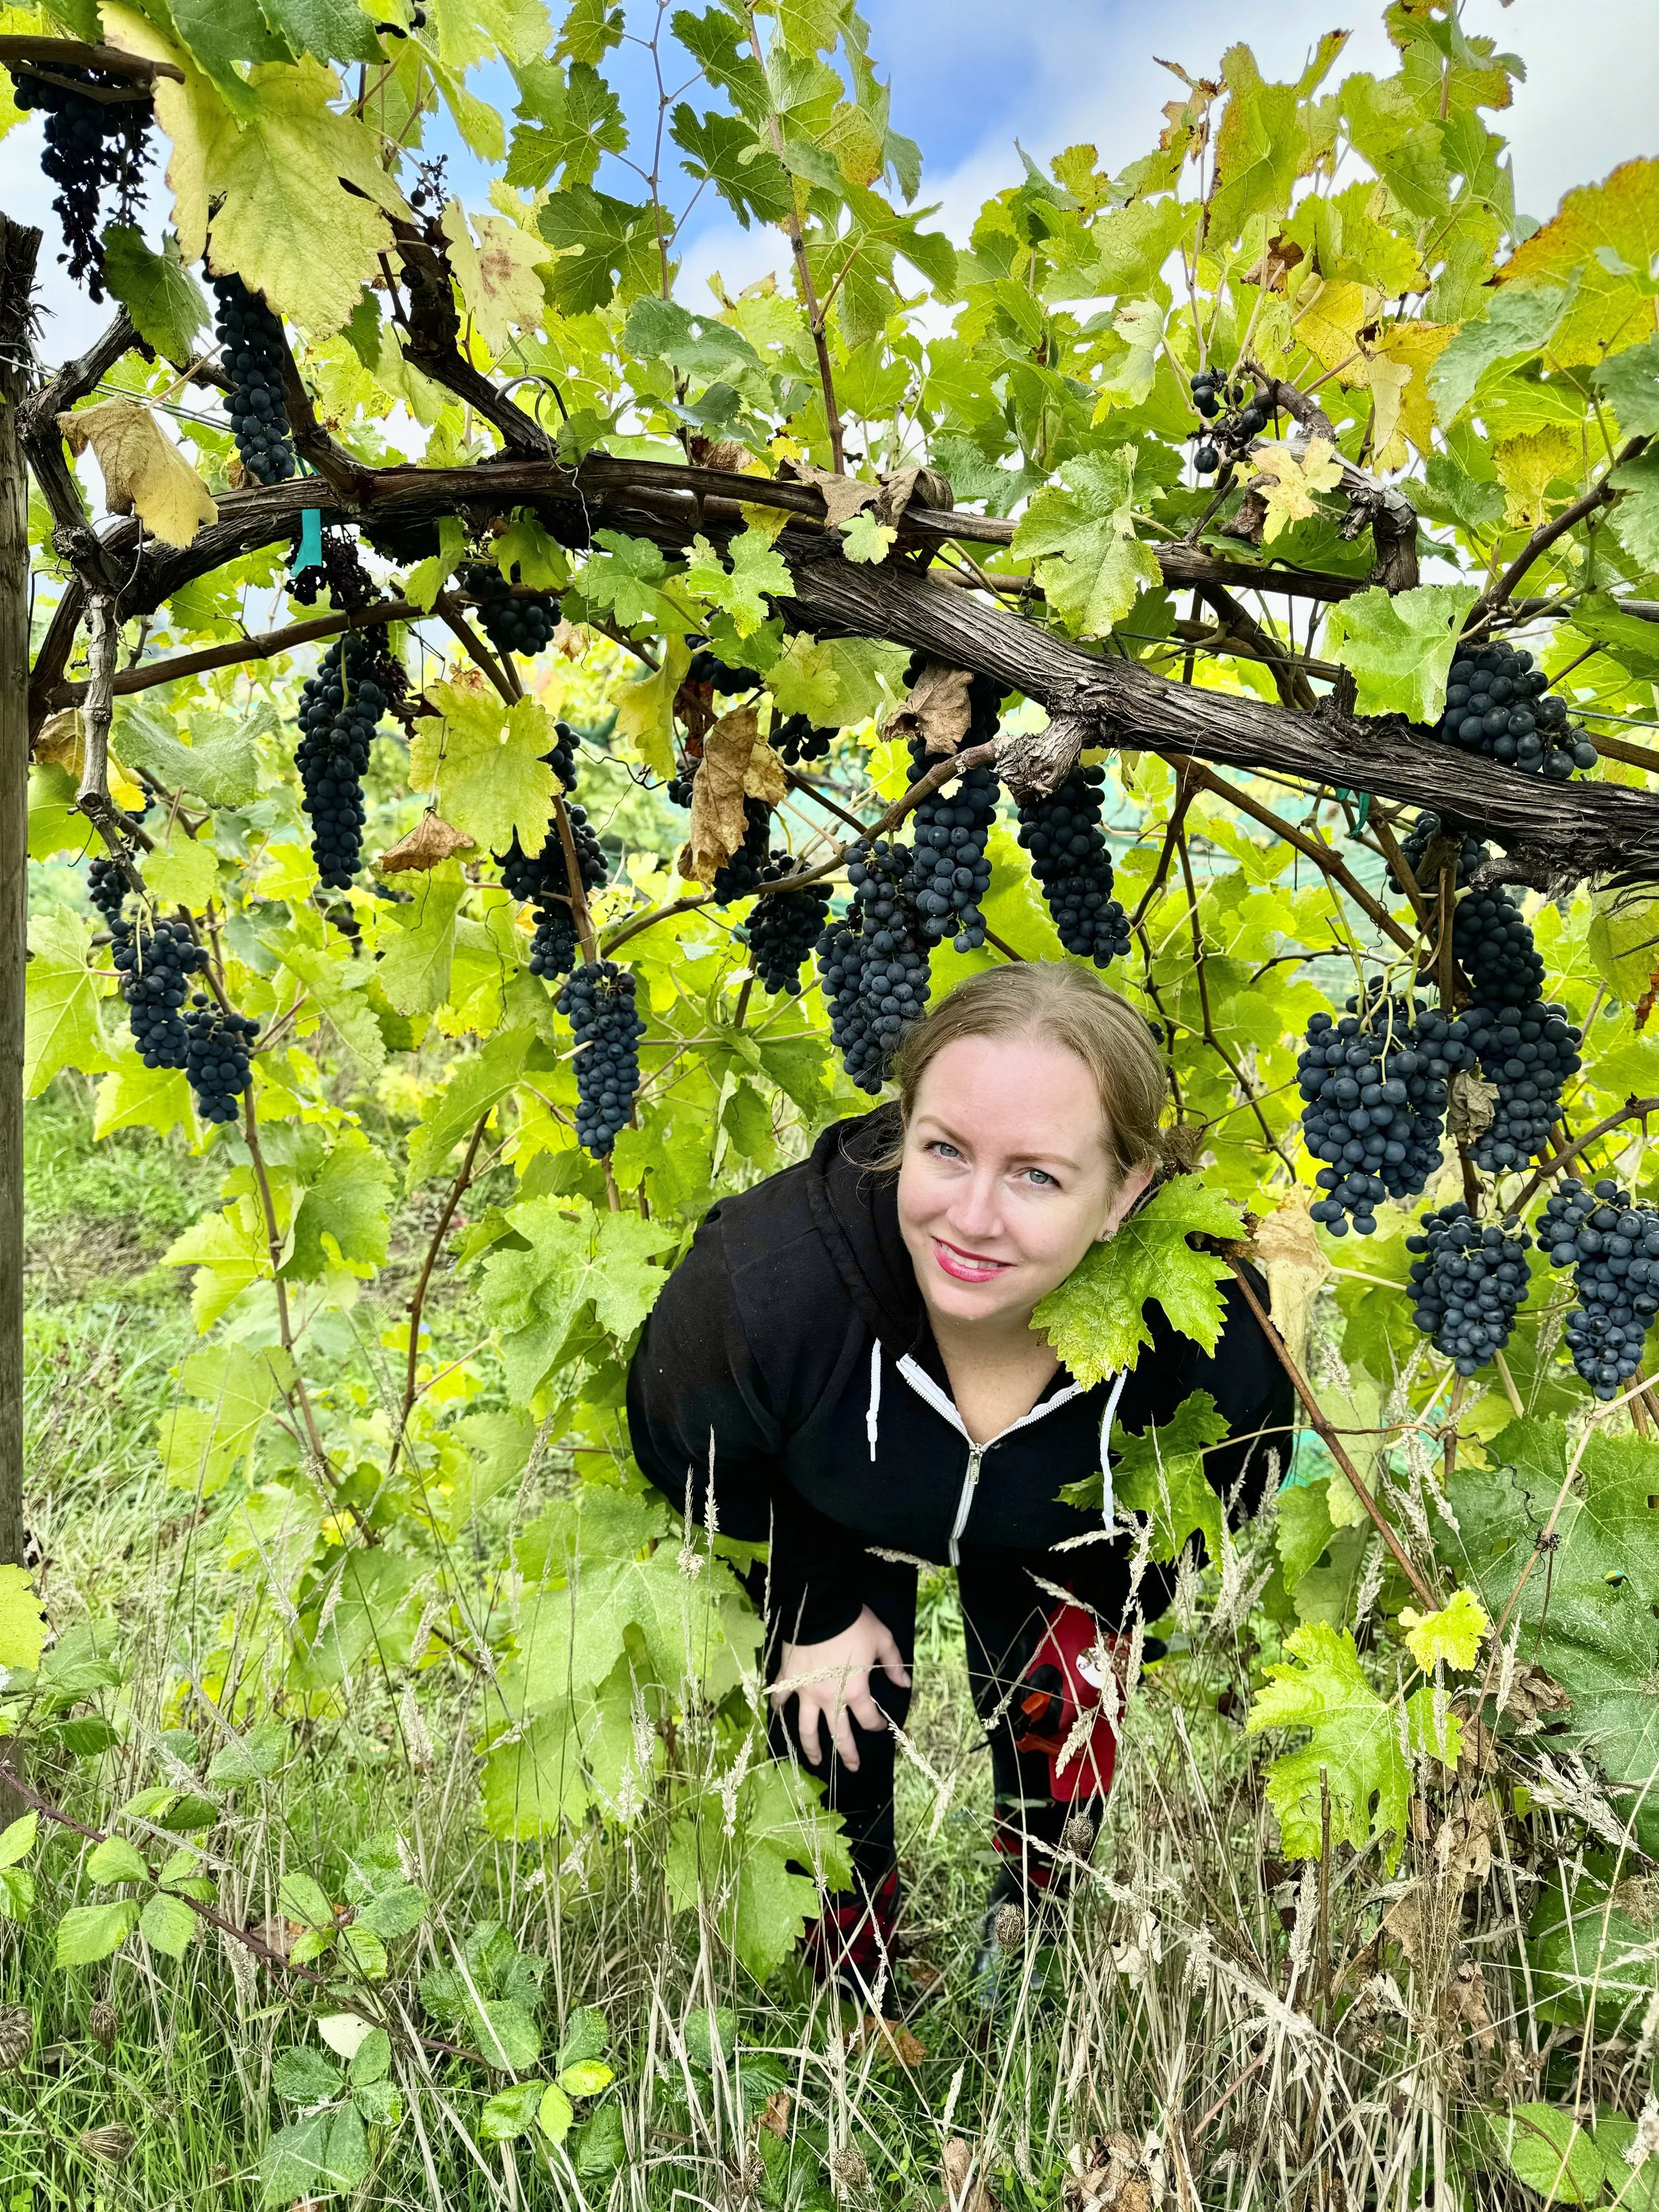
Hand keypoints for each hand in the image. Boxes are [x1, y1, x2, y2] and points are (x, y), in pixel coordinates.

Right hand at [771, 1605, 910, 1772]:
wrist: (820, 1608)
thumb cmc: (854, 1624)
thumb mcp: (882, 1640)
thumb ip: (894, 1665)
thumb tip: (904, 1685)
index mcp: (855, 1691)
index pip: (868, 1718)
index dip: (876, 1725)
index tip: (880, 1726)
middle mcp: (830, 1699)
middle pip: (839, 1734)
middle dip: (847, 1754)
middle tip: (852, 1767)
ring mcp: (806, 1692)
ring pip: (807, 1728)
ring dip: (811, 1747)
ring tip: (815, 1760)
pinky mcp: (788, 1680)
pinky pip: (780, 1699)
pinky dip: (778, 1708)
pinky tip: (778, 1716)